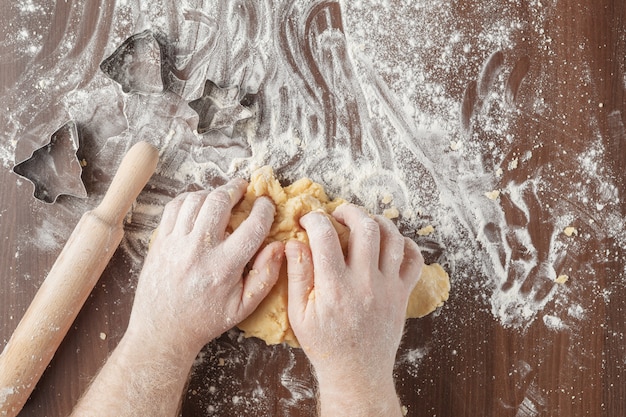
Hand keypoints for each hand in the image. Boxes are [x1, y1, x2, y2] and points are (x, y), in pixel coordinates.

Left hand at [126, 178, 283, 354]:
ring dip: (212, 193)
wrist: (163, 330)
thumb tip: (279, 246)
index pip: (252, 226)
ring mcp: (176, 243)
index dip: (264, 209)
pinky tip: (199, 204)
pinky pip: (174, 207)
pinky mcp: (160, 241)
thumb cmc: (207, 319)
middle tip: (244, 188)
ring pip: (196, 200)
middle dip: (236, 189)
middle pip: (220, 202)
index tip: (267, 203)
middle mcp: (199, 250)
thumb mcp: (244, 307)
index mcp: (224, 267)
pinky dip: (189, 199)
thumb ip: (266, 275)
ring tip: (222, 196)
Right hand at [285, 204, 422, 382]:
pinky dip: (406, 244)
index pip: (325, 235)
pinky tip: (390, 242)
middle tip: (338, 214)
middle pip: (365, 227)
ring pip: (392, 238)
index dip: (314, 218)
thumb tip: (294, 242)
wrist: (357, 373)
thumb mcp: (298, 314)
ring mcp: (388, 287)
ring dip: (377, 222)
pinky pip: (414, 260)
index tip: (307, 219)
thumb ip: (297, 275)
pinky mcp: (402, 294)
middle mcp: (364, 282)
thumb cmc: (324, 344)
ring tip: (363, 222)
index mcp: (334, 286)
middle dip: (349, 211)